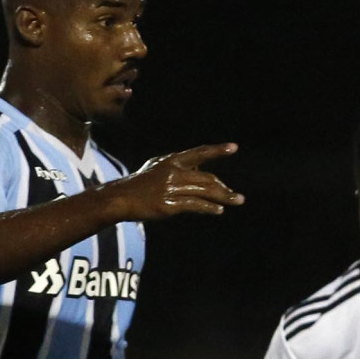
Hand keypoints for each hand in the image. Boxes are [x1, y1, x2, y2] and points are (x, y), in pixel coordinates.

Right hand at [110, 144, 243, 219]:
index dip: (216, 150)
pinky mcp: (169, 204)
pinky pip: (195, 205)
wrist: (121, 198)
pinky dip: (209, 208)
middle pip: (206, 178)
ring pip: (204, 191)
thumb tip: (199, 171)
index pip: (198, 153)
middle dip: (224, 188)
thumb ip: (178, 167)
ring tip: (236, 201)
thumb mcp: (157, 168)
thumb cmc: (140, 184)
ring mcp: (171, 188)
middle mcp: (173, 172)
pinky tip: (218, 210)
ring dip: (223, 198)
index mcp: (171, 160)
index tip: (233, 147)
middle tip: (238, 196)